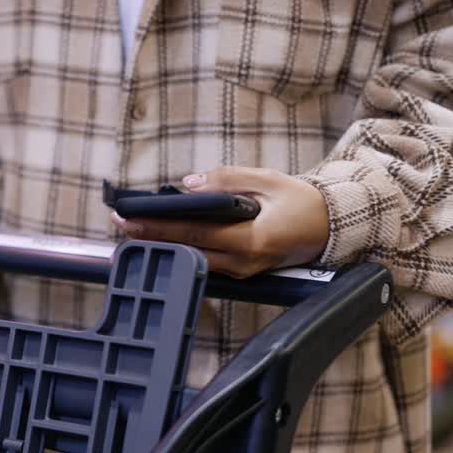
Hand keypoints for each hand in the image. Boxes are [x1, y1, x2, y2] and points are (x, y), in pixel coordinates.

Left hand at [111, 167, 329, 278]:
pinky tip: (165, 238)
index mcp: (251, 239)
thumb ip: (226, 181)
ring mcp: (243, 271)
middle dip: (151, 238)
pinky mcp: (243, 272)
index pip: (193, 233)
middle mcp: (244, 262)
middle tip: (119, 225)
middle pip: (186, 251)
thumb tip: (187, 186)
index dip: (157, 227)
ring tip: (134, 230)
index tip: (128, 218)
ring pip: (194, 260)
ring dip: (165, 246)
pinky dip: (184, 250)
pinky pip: (207, 262)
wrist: (333, 227)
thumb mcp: (267, 180)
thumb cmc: (302, 201)